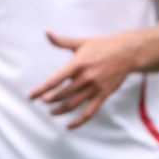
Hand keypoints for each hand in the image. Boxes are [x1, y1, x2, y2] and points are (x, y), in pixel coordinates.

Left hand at [29, 30, 146, 128]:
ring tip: (52, 112)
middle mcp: (85, 77)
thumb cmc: (103, 46)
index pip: (55, 80)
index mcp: (77, 64)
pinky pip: (89, 112)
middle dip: (50, 99)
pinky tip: (69, 125)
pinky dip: (78, 121)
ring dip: (60, 110)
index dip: (41, 89)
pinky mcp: (103, 95)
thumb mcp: (81, 42)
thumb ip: (62, 41)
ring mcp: (95, 88)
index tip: (31, 96)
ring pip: (73, 104)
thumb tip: (46, 32)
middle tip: (43, 101)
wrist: (127, 53)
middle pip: (62, 94)